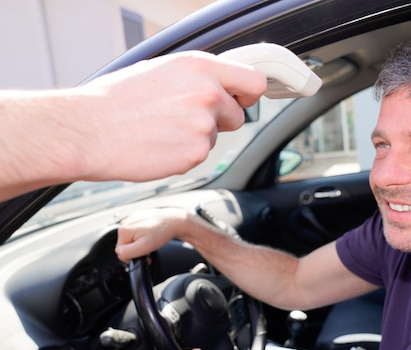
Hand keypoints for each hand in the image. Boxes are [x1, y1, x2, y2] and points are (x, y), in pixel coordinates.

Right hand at [77, 50, 266, 181]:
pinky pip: (200, 154)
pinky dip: (184, 154)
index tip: (240, 100)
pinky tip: (159, 144)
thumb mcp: (162, 71)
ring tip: (162, 129)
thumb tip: (221, 86)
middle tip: (184, 119)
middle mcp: (207, 93)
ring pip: (216, 136)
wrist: (88, 130)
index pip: (254, 82)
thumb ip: (198, 77)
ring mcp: (203, 124)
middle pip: (238, 115)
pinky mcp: (196, 153)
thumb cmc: (117, 100)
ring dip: (197, 137)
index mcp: (200, 66)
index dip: (248, 95)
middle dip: (219, 120)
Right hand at [115, 208, 188, 263]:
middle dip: (136, 249)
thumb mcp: (143, 248)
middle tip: (149, 248)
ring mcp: (132, 218)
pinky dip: (143, 235)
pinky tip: (151, 234)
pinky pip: (136, 231)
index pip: (120, 251)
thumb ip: (126, 253)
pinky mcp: (139, 216)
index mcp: (123, 229)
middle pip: (125, 244)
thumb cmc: (162, 233)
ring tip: (151, 240)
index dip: (132, 256)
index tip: (144, 255)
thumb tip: (119, 253)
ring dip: (139, 242)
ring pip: (131, 238)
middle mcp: (125, 222)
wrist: (175, 221)